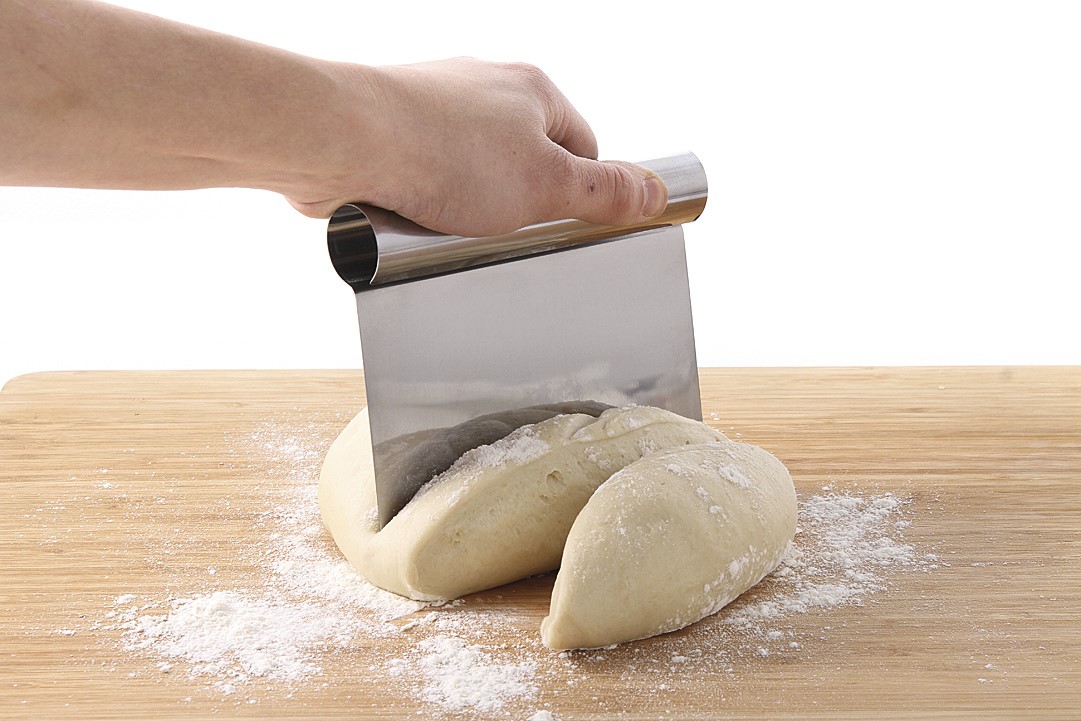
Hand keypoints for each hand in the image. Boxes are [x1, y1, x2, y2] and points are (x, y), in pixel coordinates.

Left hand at [285, 58, 667, 235]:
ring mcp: (434, 105)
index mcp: (533, 88)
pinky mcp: (393, 131)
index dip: (579, 193)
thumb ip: (604, 193)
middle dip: (519, 203)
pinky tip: (418, 221)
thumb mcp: (546, 186)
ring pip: (473, 172)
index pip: (584, 146)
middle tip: (506, 233)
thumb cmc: (443, 154)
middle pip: (525, 160)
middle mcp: (484, 88)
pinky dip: (427, 201)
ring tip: (454, 228)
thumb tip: (656, 192)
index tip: (563, 223)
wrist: (343, 140)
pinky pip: (428, 176)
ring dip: (469, 206)